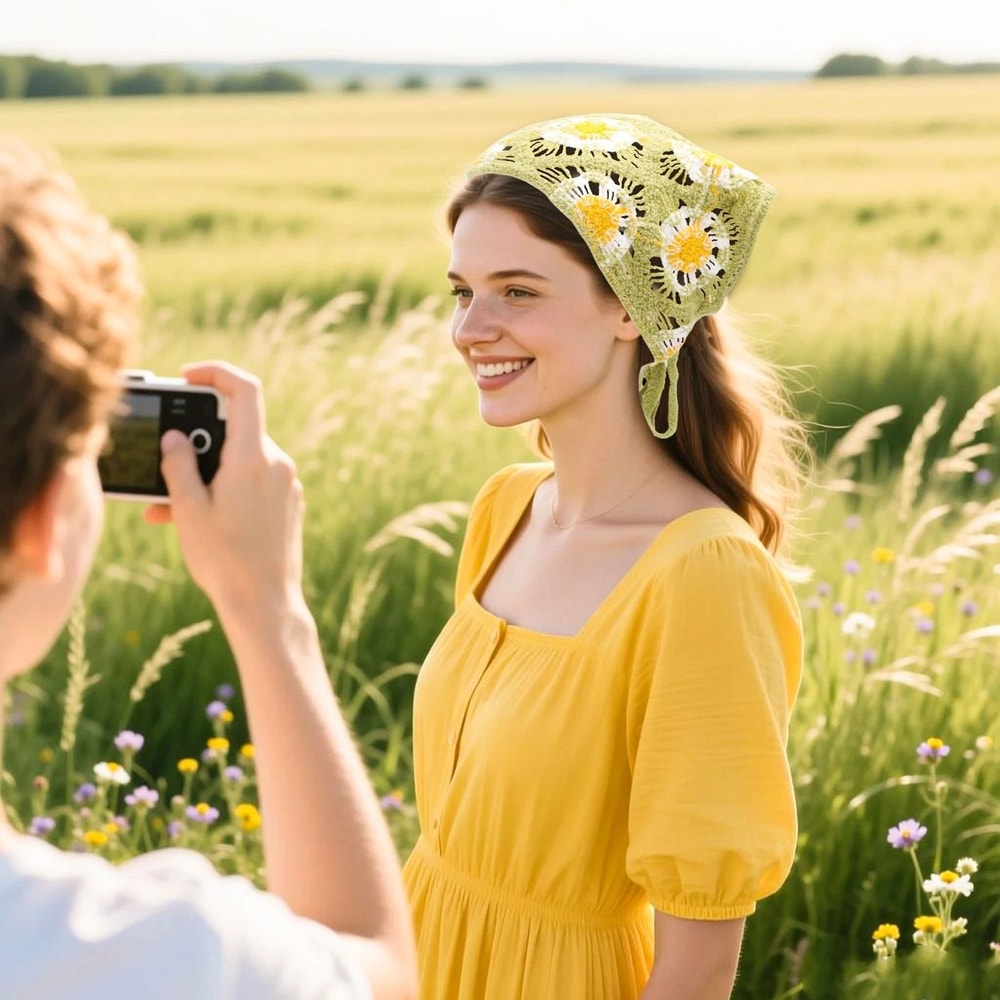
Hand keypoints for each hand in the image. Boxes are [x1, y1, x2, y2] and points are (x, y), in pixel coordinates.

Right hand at [144, 361, 303, 616]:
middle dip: (195, 443)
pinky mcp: (289, 503)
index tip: (188, 376)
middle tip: (163, 462)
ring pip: (239, 461)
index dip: (215, 373)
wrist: (265, 603)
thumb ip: (178, 464)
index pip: (244, 390)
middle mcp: (277, 464)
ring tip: (169, 509)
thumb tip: (174, 437)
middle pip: (234, 431)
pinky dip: (225, 490)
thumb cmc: (225, 559)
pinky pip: (253, 482)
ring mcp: (287, 483)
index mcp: (253, 458)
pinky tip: (200, 519)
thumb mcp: (189, 509)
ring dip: (205, 474)